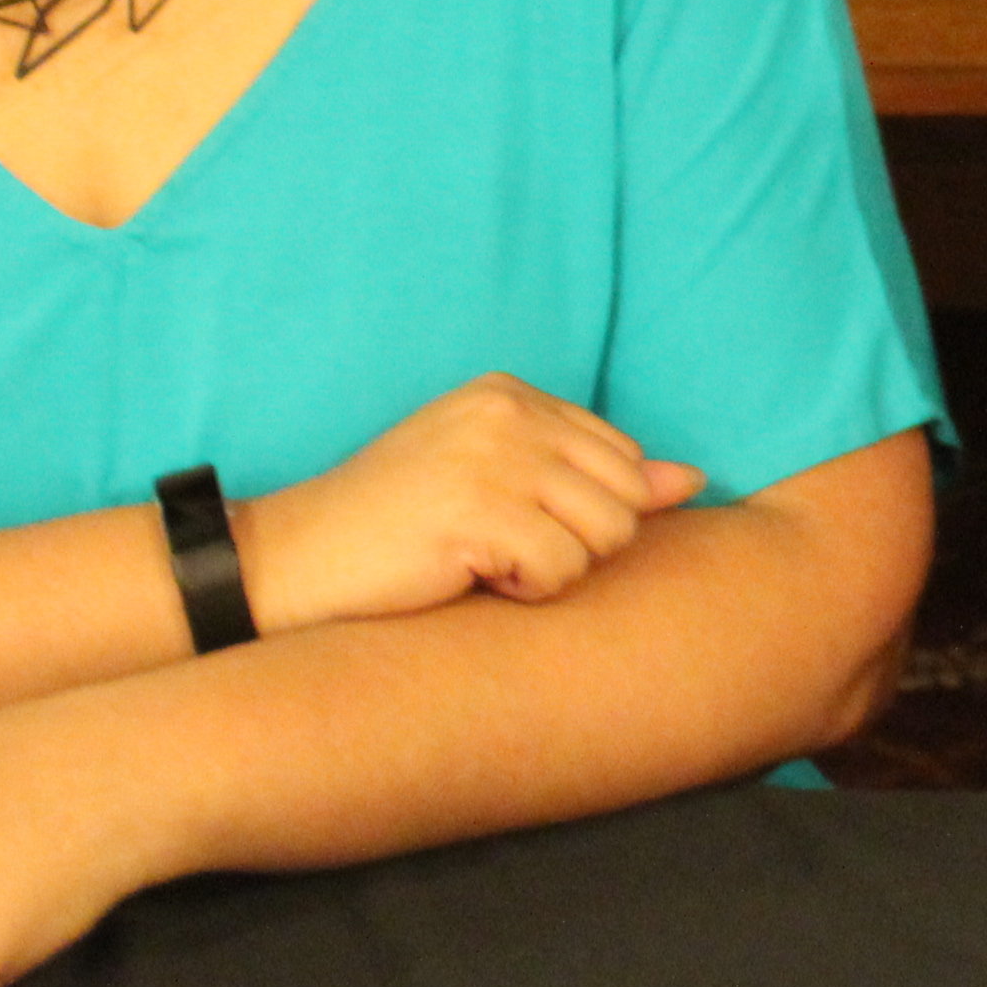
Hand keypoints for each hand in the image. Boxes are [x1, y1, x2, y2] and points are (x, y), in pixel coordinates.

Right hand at [232, 375, 700, 632]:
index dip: (586, 512)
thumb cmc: (394, 530)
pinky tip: (468, 578)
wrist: (291, 562)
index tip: (514, 523)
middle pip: (630, 496)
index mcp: (511, 394)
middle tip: (503, 550)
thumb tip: (695, 480)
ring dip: (554, 571)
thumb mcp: (497, 484)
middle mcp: (507, 413)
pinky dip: (523, 593)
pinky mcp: (478, 512)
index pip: (624, 455)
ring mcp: (493, 458)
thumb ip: (592, 477)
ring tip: (485, 562)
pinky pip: (561, 572)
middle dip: (581, 542)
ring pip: (607, 537)